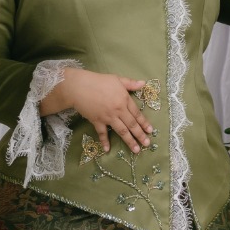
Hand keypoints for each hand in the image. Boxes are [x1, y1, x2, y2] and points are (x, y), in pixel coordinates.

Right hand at [39, 68, 153, 154]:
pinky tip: (107, 150)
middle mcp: (118, 110)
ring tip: (136, 150)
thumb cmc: (98, 81)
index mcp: (124, 100)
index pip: (137, 113)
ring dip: (129, 141)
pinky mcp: (97, 121)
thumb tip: (143, 83)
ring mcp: (108, 117)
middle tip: (147, 144)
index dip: (144, 123)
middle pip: (132, 125)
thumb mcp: (117, 79)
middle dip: (140, 135)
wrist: (79, 87)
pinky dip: (105, 141)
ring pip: (122, 131)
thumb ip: (130, 83)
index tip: (150, 131)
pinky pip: (102, 133)